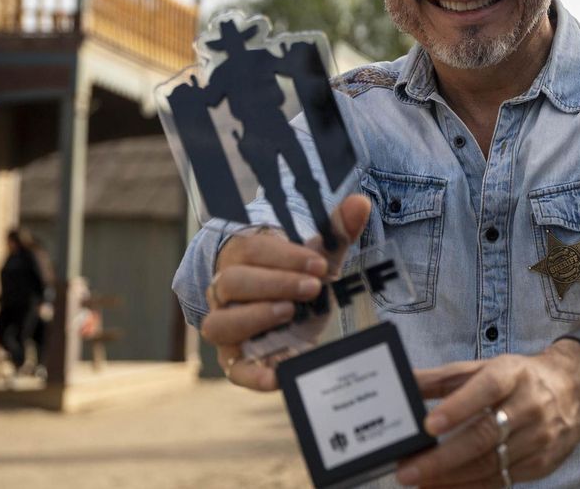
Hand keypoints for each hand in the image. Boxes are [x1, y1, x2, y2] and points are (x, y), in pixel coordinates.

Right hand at [199, 195, 371, 390]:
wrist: (288, 309)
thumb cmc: (298, 276)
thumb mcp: (319, 254)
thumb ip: (337, 230)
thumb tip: (359, 203)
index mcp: (240, 257)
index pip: (252, 250)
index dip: (285, 256)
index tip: (320, 264)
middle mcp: (224, 292)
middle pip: (232, 282)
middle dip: (275, 283)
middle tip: (313, 287)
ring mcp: (226, 327)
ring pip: (220, 323)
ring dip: (254, 318)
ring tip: (289, 312)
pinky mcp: (236, 361)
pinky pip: (234, 370)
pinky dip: (252, 375)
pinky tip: (277, 376)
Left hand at [396, 340, 579, 486]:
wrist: (576, 389)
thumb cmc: (520, 378)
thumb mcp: (485, 368)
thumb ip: (442, 379)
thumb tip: (403, 381)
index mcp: (513, 374)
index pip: (486, 389)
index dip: (458, 408)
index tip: (429, 425)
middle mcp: (530, 405)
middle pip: (484, 436)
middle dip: (442, 458)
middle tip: (409, 470)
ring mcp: (539, 437)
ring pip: (491, 464)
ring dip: (451, 478)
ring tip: (420, 482)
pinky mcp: (542, 463)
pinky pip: (502, 481)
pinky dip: (469, 488)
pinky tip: (444, 488)